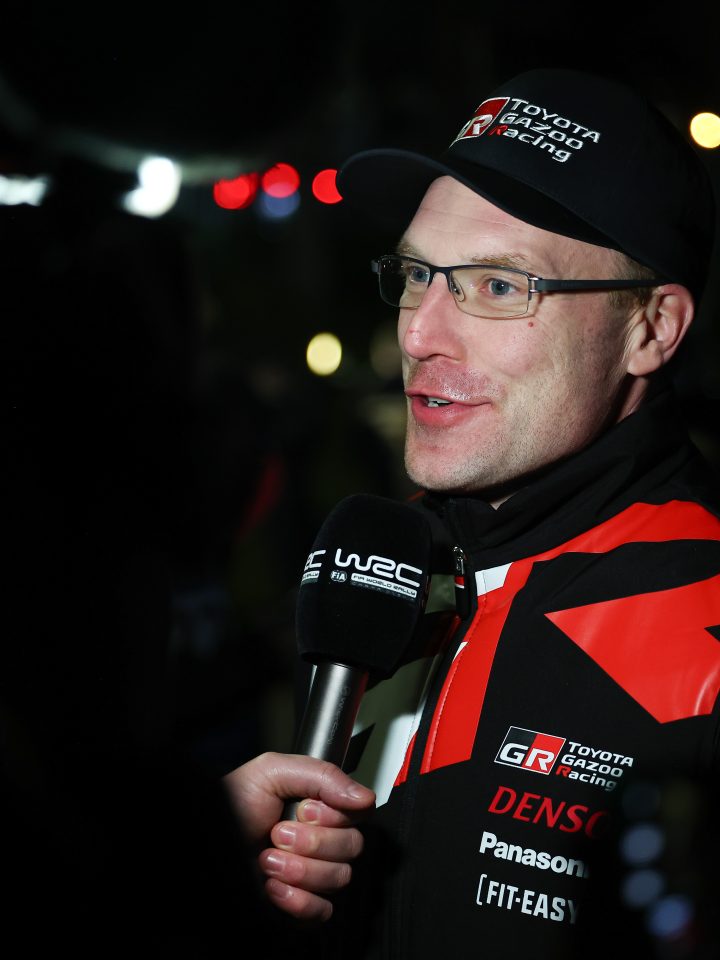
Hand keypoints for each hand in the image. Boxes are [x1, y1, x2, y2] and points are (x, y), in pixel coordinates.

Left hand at [223, 751, 375, 921]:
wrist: (205, 838)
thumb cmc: (233, 804)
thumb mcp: (272, 770)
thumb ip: (323, 775)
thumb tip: (364, 797)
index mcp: (320, 807)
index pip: (359, 814)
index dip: (333, 814)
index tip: (304, 809)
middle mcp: (322, 840)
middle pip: (352, 847)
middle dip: (312, 841)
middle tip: (278, 833)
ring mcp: (313, 874)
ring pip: (339, 878)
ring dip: (298, 869)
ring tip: (267, 858)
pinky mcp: (301, 905)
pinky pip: (322, 911)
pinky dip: (296, 900)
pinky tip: (271, 886)